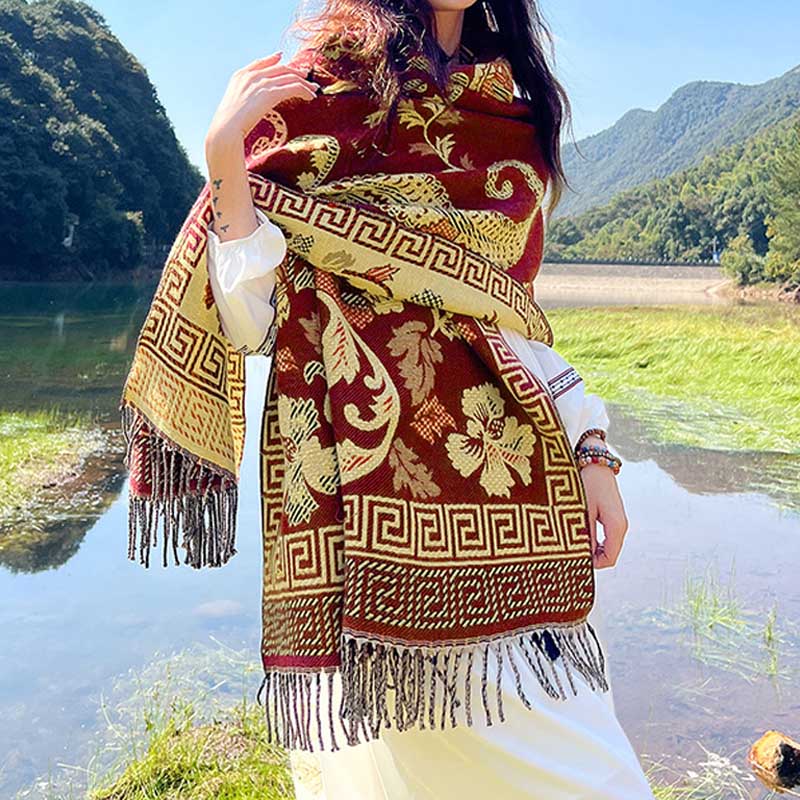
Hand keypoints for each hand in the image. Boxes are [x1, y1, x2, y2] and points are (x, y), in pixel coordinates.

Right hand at [205, 51, 318, 154]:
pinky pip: (293, 87)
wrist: (226, 130)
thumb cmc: (227, 127)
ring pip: (290, 76)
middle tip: (306, 79)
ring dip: (304, 83)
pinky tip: (310, 97)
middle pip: (279, 68)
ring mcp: (261, 83)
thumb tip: (246, 110)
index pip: (260, 63)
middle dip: (295, 72)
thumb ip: (242, 101)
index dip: (272, 59)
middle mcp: (251, 76)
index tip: (281, 57)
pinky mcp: (271, 93)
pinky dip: (304, 91)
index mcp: (240, 76)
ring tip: (313, 90)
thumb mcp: (232, 108)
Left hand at [579, 439, 628, 568]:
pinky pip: (604, 536)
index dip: (592, 565)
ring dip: (590, 548)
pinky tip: (577, 533)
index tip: (573, 559)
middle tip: (569, 551)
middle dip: (591, 557)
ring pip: (606, 546)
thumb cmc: (586, 483)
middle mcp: (621, 526)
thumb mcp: (582, 510)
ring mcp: (618, 521)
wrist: (594, 461)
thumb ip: (584, 535)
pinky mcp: (612, 515)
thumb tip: (582, 556)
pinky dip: (592, 539)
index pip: (609, 559)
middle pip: (608, 555)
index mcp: (617, 526)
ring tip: (571, 541)